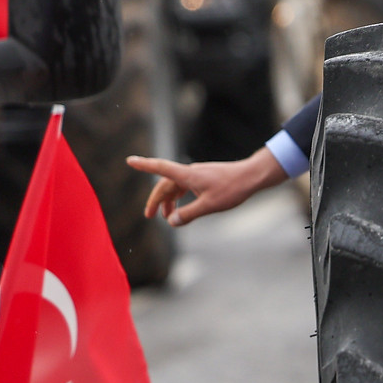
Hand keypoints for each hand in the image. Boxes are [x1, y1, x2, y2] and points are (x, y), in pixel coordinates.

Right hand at [126, 150, 288, 226]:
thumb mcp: (209, 205)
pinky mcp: (205, 177)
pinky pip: (186, 186)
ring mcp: (198, 174)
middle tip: (149, 216)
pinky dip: (179, 197)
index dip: (144, 165)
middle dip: (155, 199)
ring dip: (168, 200)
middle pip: (165, 184)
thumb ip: (188, 214)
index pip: (161, 168)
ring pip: (176, 186)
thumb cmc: (233, 189)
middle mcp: (191, 172)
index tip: (130, 160)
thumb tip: (171, 221)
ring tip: (165, 216)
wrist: (253, 176)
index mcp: (188, 175)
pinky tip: (181, 208)